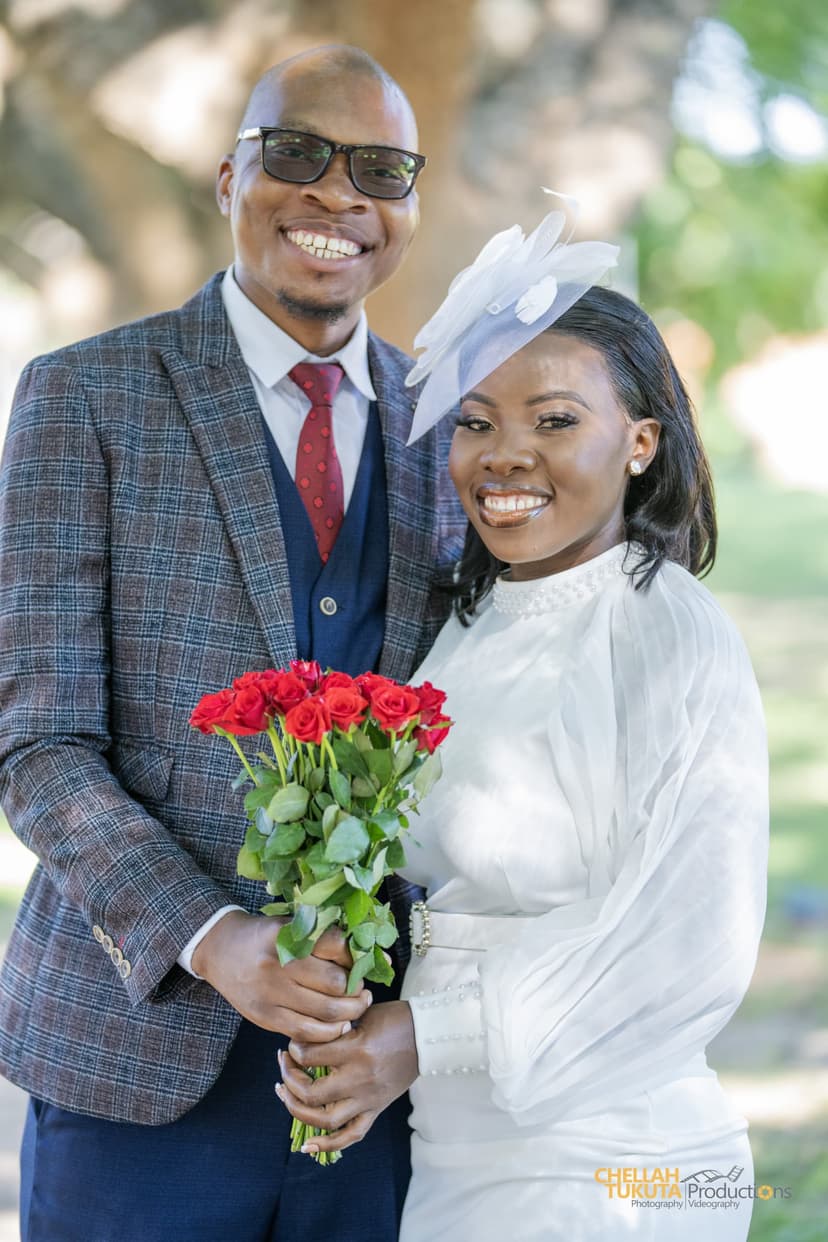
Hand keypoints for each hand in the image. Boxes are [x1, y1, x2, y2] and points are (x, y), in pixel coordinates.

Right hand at [191, 910, 371, 1041]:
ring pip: (325, 1012)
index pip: (335, 945)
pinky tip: (339, 1025)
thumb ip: (319, 936)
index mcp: (285, 935)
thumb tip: (362, 953)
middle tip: (362, 988)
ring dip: (350, 1012)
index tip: (359, 959)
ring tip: (357, 1006)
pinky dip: (329, 1032)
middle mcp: (277, 964)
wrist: (219, 949)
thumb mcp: (287, 924)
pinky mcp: (265, 1017)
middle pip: (334, 983)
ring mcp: (269, 994)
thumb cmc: (262, 935)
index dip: (354, 955)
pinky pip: (306, 1032)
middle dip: (356, 988)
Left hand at [275, 1000, 418, 1154]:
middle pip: (311, 1094)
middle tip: (285, 1064)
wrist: (427, 1035)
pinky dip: (328, 1144)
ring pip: (325, 1121)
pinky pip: (351, 1136)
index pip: (309, 1057)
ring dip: (297, 1111)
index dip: (294, 1049)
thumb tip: (304, 1035)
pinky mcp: (376, 1110)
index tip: (293, 1042)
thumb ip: (334, 1027)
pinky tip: (308, 1146)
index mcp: (357, 1050)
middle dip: (289, 1079)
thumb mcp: (361, 1014)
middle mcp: (361, 1079)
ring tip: (285, 1094)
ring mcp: (369, 1099)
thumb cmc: (393, 1018)